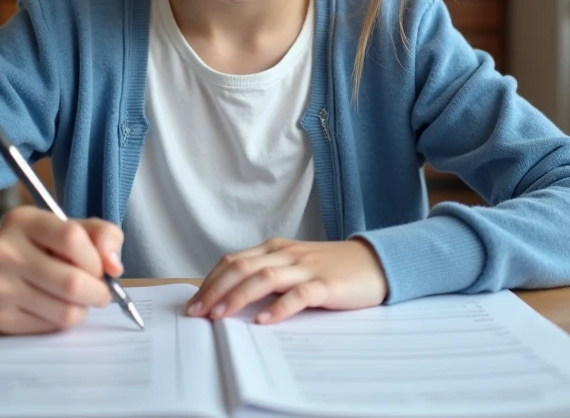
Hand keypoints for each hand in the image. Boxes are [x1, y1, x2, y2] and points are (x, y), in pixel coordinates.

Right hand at [0, 206, 124, 334]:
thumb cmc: (32, 246)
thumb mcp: (63, 227)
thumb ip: (100, 235)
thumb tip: (115, 266)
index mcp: (23, 221)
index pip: (72, 238)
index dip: (96, 258)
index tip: (100, 267)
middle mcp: (4, 252)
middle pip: (72, 282)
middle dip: (98, 292)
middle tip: (99, 291)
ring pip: (65, 312)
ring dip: (83, 309)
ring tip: (76, 299)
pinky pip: (50, 328)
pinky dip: (62, 321)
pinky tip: (53, 306)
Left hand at [187, 238, 387, 324]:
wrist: (375, 263)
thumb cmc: (332, 268)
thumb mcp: (295, 267)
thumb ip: (268, 276)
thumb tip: (232, 297)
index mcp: (276, 248)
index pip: (234, 260)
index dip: (210, 281)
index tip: (194, 302)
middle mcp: (287, 254)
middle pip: (241, 267)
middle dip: (215, 290)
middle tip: (197, 312)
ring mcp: (306, 268)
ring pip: (264, 278)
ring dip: (238, 297)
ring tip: (220, 315)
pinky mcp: (326, 284)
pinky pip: (299, 294)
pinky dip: (279, 307)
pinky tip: (264, 320)